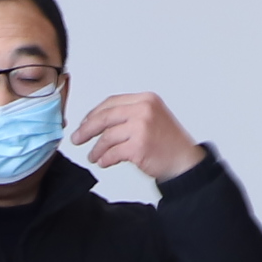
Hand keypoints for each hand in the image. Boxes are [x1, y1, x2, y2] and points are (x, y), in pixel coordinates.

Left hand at [68, 91, 203, 182]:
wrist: (184, 161)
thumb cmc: (169, 143)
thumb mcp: (151, 118)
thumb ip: (129, 115)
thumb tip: (98, 122)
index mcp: (146, 99)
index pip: (111, 102)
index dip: (94, 114)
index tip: (84, 123)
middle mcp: (143, 109)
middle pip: (104, 117)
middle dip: (87, 129)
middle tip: (77, 138)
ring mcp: (141, 127)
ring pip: (107, 136)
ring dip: (96, 149)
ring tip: (93, 156)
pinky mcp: (139, 146)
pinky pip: (113, 152)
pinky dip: (105, 159)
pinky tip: (104, 162)